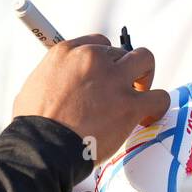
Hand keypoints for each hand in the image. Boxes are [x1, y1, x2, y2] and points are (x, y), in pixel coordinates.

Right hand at [12, 34, 169, 159]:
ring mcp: (114, 80)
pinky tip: (148, 116)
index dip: (104, 60)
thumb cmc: (32, 126)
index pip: (98, 42)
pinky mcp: (130, 104)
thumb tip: (63, 82)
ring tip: (138, 95)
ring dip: (144, 77)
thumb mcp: (33, 86)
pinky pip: (159, 97)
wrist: (42, 149)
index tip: (103, 74)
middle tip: (120, 88)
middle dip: (123, 69)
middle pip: (121, 51)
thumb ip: (55, 76)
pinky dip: (158, 106)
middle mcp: (92, 58)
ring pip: (145, 61)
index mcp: (67, 52)